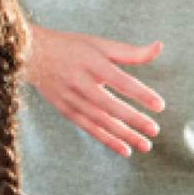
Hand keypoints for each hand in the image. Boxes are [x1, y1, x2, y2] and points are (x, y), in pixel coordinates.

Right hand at [27, 26, 164, 157]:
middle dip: (133, 120)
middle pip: (110, 105)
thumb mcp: (100, 45)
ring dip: (124, 135)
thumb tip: (159, 47)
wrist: (33, 56)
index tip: (159, 106)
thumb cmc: (73, 48)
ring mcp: (71, 99)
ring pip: (100, 121)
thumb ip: (131, 52)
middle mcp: (80, 82)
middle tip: (155, 130)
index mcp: (92, 63)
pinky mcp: (65, 110)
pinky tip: (125, 149)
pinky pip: (89, 129)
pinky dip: (107, 140)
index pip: (120, 81)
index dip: (140, 94)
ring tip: (145, 145)